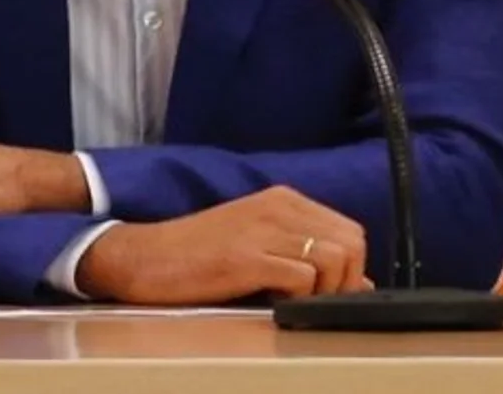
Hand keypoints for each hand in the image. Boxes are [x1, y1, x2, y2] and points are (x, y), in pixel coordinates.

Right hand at [76, 186, 373, 304]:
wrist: (144, 256)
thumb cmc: (200, 255)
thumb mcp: (259, 244)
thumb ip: (305, 256)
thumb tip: (358, 284)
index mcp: (285, 201)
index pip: (350, 230)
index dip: (352, 266)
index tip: (333, 290)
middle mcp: (280, 208)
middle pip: (351, 243)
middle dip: (346, 279)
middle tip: (319, 301)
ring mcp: (263, 230)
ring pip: (333, 258)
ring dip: (325, 289)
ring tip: (297, 301)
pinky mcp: (246, 258)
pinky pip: (301, 276)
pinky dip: (300, 296)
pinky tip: (275, 301)